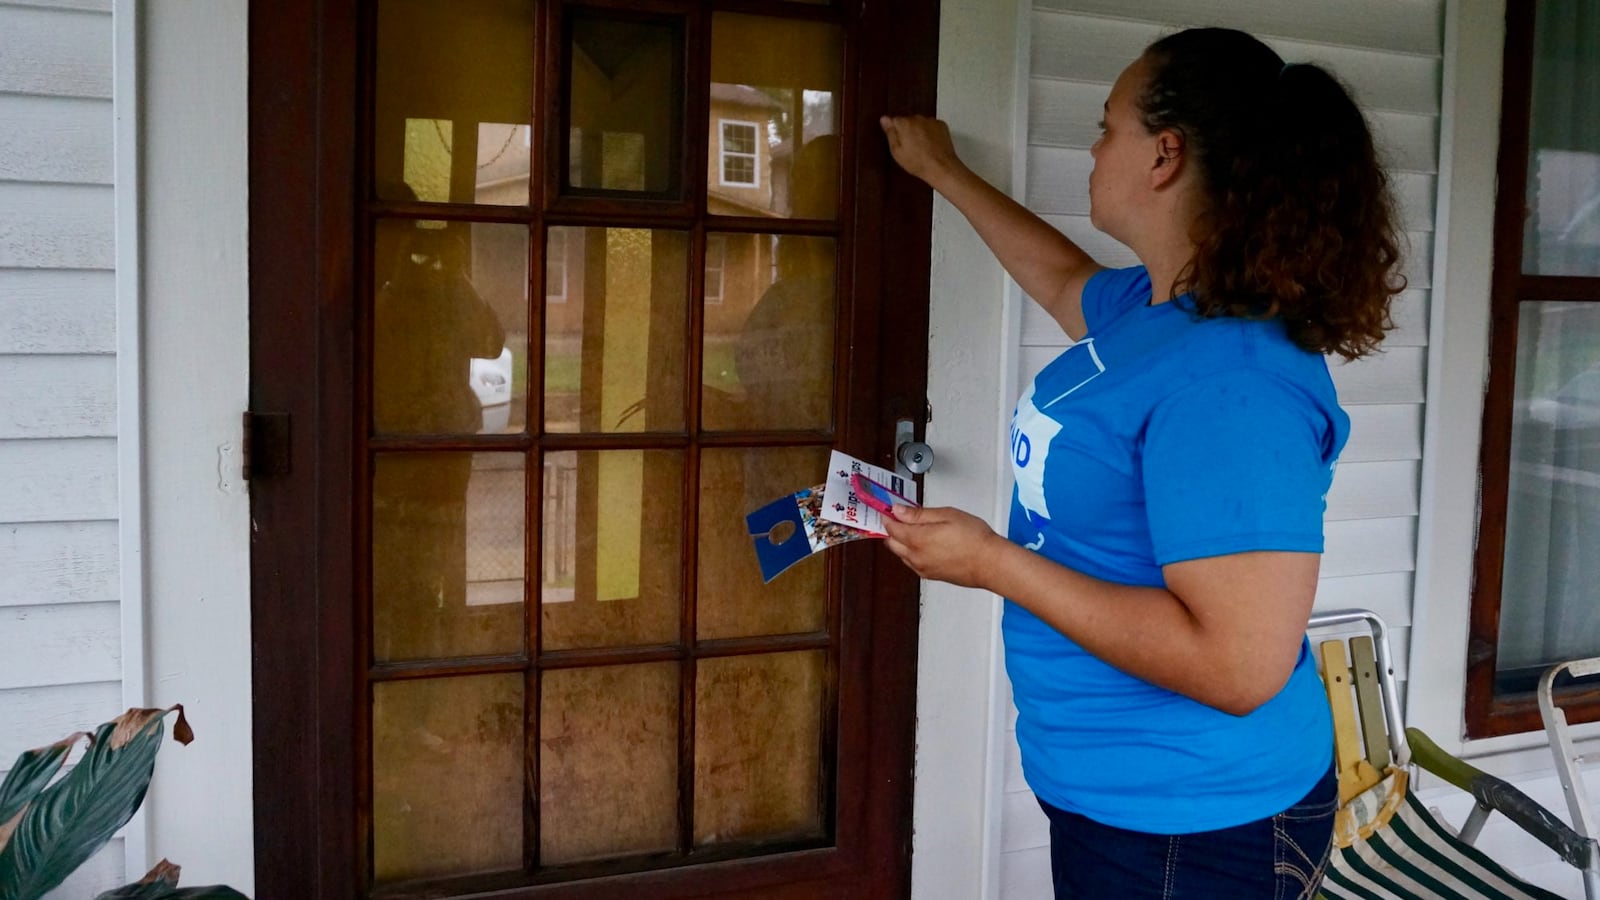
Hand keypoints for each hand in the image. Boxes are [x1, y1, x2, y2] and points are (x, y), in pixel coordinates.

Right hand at [879, 115, 963, 187]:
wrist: (941, 167)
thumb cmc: (918, 162)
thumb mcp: (896, 151)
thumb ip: (890, 133)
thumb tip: (884, 119)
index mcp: (904, 124)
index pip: (893, 120)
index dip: (894, 132)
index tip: (898, 141)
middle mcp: (917, 118)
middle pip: (907, 121)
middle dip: (907, 131)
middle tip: (909, 148)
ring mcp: (930, 121)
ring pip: (920, 123)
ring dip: (919, 131)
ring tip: (921, 148)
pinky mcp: (941, 125)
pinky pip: (931, 126)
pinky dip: (930, 132)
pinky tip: (930, 145)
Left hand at [881, 504, 1006, 589]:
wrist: (990, 563)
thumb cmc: (974, 538)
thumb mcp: (946, 515)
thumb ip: (918, 514)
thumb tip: (898, 510)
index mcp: (916, 539)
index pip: (891, 527)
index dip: (887, 515)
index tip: (889, 508)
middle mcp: (915, 557)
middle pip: (891, 542)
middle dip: (892, 529)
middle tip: (900, 516)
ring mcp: (922, 568)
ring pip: (901, 554)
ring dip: (901, 541)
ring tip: (915, 528)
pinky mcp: (930, 575)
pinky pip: (912, 563)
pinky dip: (911, 552)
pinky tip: (924, 544)